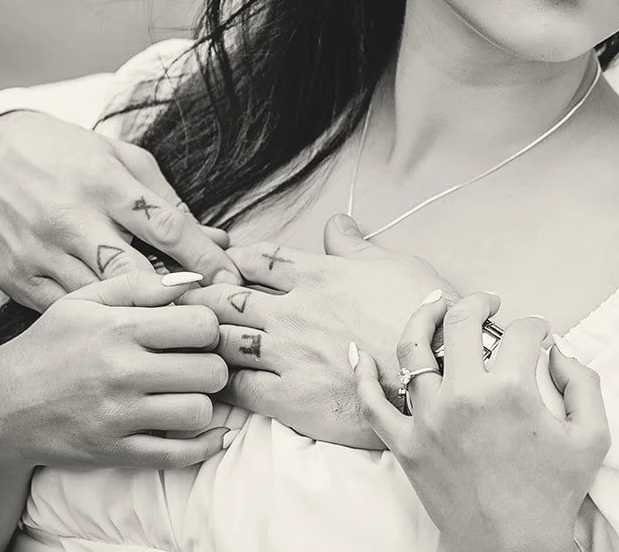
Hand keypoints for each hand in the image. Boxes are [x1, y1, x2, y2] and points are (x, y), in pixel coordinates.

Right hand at [0, 110, 240, 308]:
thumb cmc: (65, 155)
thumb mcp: (121, 158)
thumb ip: (167, 199)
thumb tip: (216, 238)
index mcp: (105, 183)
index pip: (167, 227)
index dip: (205, 258)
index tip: (232, 282)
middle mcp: (72, 220)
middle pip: (135, 273)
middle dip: (176, 299)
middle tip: (210, 318)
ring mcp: (41, 253)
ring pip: (101, 301)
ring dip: (141, 319)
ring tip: (177, 333)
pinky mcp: (18, 279)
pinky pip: (68, 310)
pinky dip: (98, 324)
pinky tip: (125, 332)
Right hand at [0, 270, 230, 470]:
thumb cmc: (47, 346)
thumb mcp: (83, 302)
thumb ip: (139, 284)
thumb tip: (194, 280)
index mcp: (118, 330)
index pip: (202, 325)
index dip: (208, 326)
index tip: (195, 332)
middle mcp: (121, 373)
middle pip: (210, 371)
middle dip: (212, 365)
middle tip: (197, 364)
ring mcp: (118, 417)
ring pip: (200, 412)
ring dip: (203, 403)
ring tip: (187, 393)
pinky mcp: (114, 452)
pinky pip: (178, 455)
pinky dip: (201, 445)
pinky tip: (204, 431)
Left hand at [175, 216, 452, 449]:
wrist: (439, 369)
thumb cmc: (422, 313)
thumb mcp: (394, 265)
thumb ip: (355, 246)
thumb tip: (336, 223)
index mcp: (320, 275)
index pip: (261, 258)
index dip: (233, 256)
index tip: (217, 259)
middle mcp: (295, 310)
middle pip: (229, 295)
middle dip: (200, 294)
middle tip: (179, 298)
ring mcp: (288, 353)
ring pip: (225, 338)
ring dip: (201, 336)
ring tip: (183, 337)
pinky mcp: (290, 396)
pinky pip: (239, 387)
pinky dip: (219, 383)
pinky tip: (208, 382)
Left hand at [356, 292, 610, 551]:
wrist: (510, 546)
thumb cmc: (552, 495)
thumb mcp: (592, 436)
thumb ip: (583, 381)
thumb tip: (558, 351)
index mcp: (510, 389)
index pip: (522, 332)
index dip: (536, 327)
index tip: (539, 336)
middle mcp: (464, 395)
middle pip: (461, 322)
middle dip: (480, 302)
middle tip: (490, 304)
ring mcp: (428, 419)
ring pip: (413, 349)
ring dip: (425, 318)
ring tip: (436, 306)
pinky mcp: (406, 445)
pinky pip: (372, 403)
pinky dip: (363, 375)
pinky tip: (360, 353)